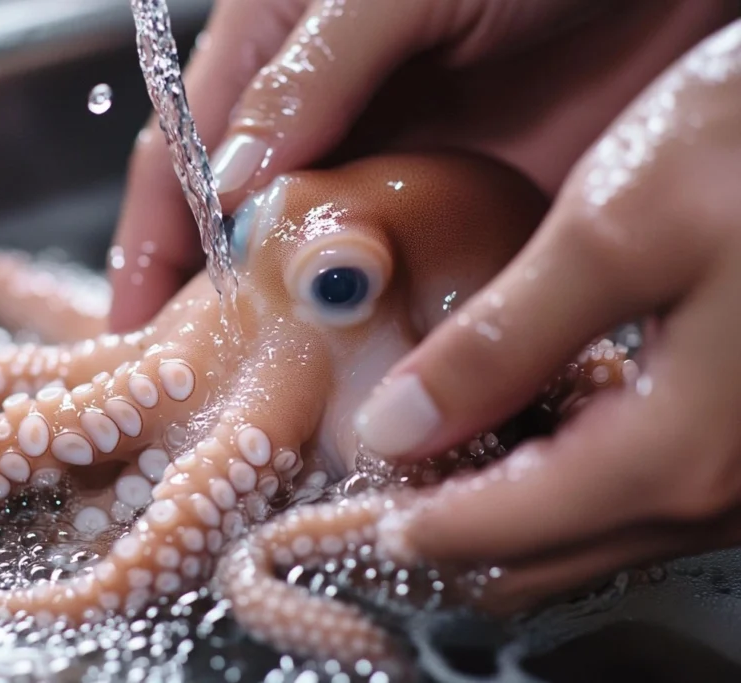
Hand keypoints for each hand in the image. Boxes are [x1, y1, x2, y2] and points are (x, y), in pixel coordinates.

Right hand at [106, 0, 734, 332]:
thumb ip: (306, 76)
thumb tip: (229, 181)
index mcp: (280, 48)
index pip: (186, 151)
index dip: (150, 239)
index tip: (131, 326)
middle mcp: (327, 121)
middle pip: (244, 226)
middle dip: (215, 303)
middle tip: (199, 387)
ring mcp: (393, 172)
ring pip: (321, 266)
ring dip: (297, 330)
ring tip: (276, 399)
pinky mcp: (460, 213)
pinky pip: (406, 283)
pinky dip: (383, 331)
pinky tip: (370, 374)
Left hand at [353, 19, 740, 613]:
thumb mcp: (616, 232)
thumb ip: (502, 341)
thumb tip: (400, 426)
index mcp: (676, 452)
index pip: (506, 534)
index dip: (415, 528)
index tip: (350, 512)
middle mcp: (717, 493)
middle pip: (543, 561)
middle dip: (448, 537)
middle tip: (372, 498)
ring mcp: (736, 479)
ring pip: (587, 542)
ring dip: (497, 519)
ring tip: (423, 469)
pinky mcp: (736, 443)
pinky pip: (629, 501)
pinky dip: (554, 488)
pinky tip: (512, 437)